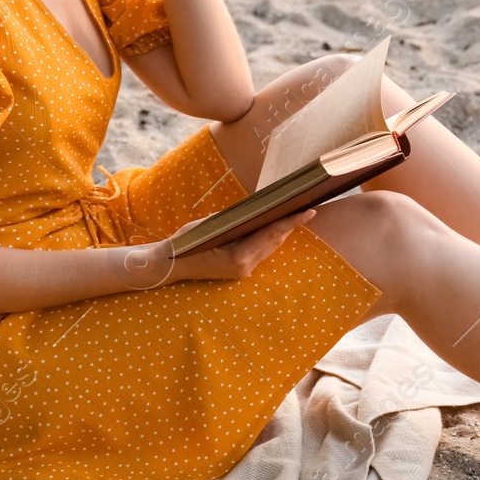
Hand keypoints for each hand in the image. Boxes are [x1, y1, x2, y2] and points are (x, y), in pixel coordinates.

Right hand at [167, 208, 315, 281]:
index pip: (272, 234)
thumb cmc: (186, 243)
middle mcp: (245, 267)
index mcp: (239, 257)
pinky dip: (268, 239)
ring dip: (281, 232)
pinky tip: (275, 227)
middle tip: (305, 207)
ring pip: (269, 248)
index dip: (292, 222)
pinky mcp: (239, 271)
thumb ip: (236, 221)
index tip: (309, 211)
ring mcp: (243, 272)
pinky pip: (260, 252)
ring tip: (294, 214)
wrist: (169, 266)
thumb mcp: (211, 226)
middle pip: (274, 241)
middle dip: (290, 225)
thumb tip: (257, 211)